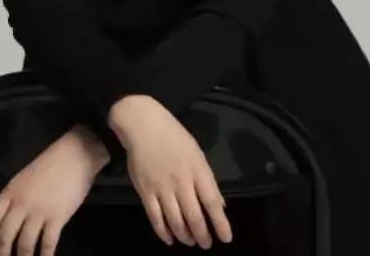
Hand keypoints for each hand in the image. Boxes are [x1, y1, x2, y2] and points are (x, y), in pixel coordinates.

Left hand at [0, 126, 104, 255]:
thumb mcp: (22, 180)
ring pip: (24, 243)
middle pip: (4, 235)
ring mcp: (39, 211)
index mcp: (9, 193)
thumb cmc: (49, 166)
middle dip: (0, 255)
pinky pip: (48, 242)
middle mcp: (20, 203)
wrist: (74, 155)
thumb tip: (7, 222)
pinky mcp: (57, 217)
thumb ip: (13, 199)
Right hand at [112, 96, 232, 248]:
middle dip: (202, 234)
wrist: (143, 126)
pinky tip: (169, 239)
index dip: (220, 223)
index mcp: (197, 171)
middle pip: (194, 216)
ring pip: (175, 220)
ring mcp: (162, 188)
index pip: (212, 203)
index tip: (226, 238)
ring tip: (189, 242)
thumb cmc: (173, 136)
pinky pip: (154, 216)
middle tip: (206, 244)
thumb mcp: (197, 154)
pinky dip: (162, 231)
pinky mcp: (145, 190)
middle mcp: (181, 182)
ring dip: (184, 235)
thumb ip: (208, 180)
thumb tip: (219, 204)